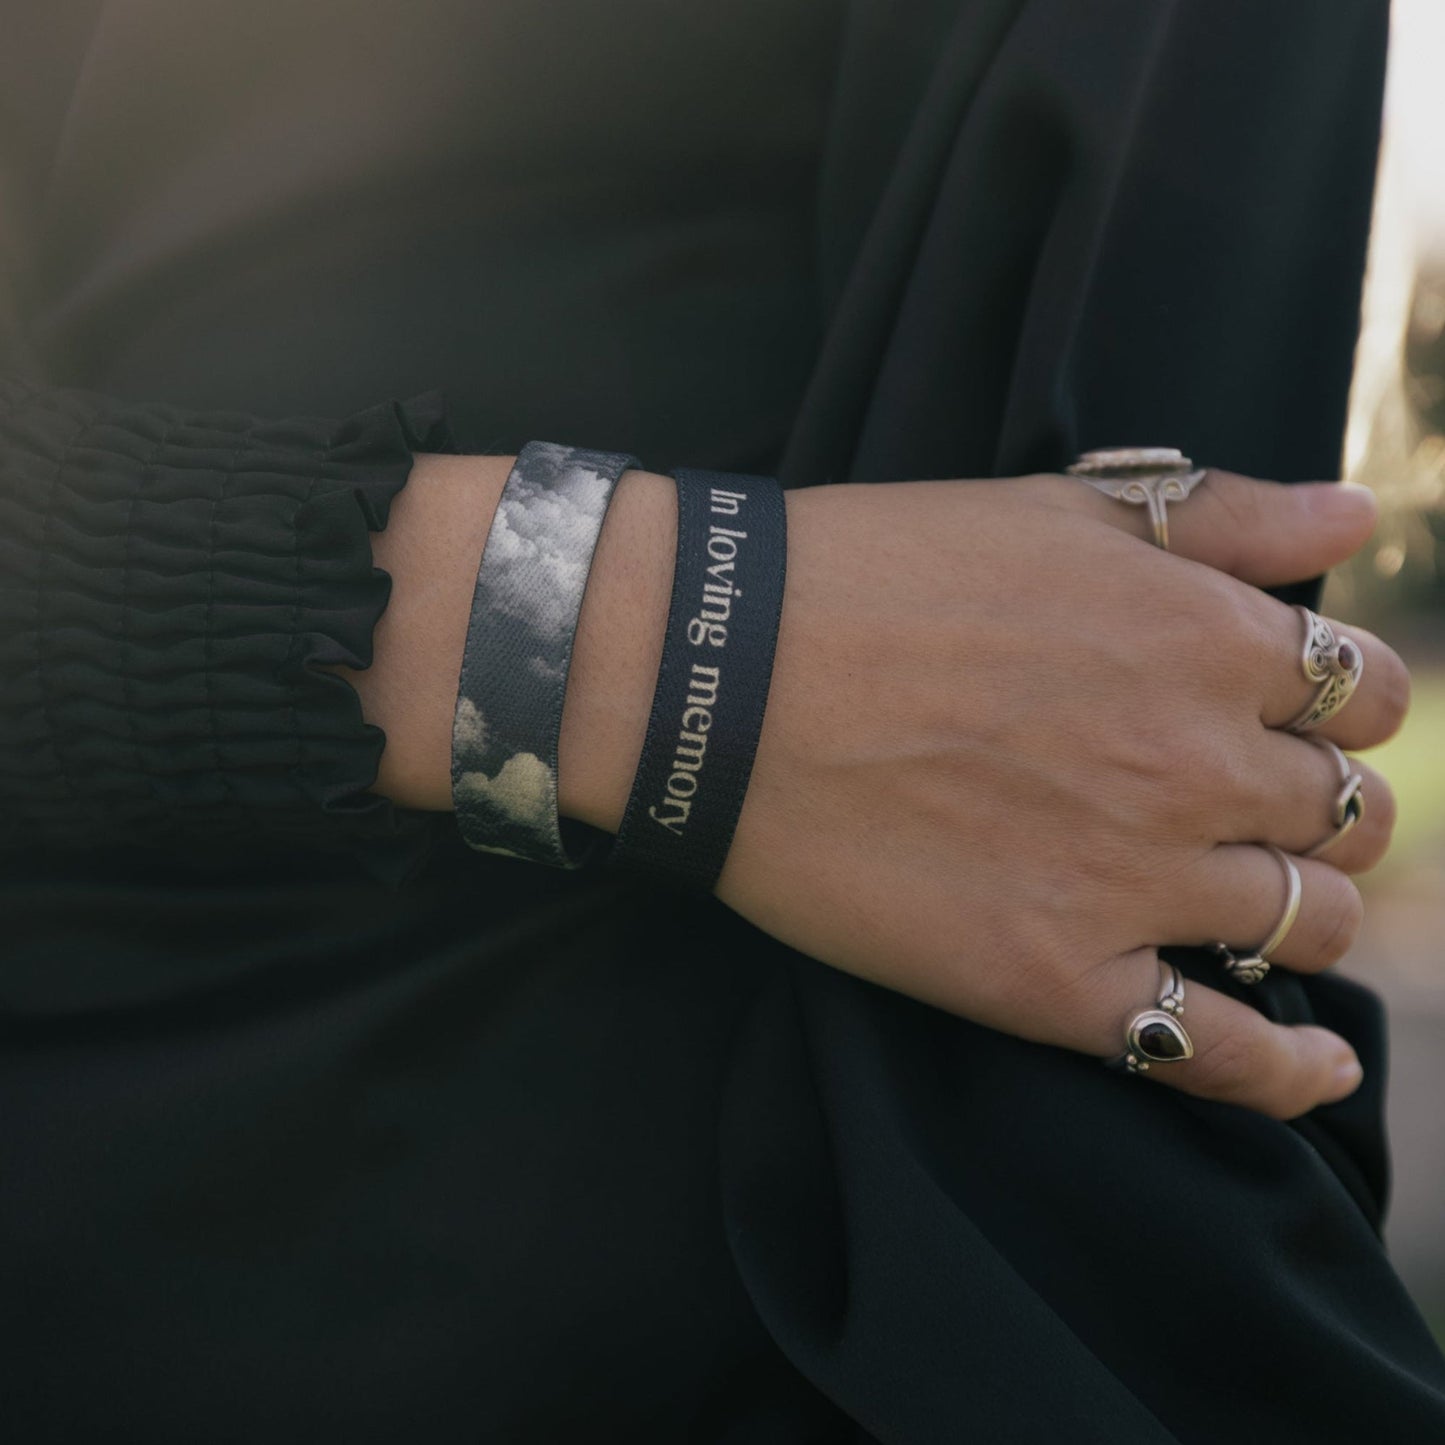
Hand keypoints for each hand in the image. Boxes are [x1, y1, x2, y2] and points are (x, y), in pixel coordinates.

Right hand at [710, 471, 1405, 1119]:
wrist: (720, 683)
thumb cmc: (870, 577)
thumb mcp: (1050, 508)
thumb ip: (1218, 514)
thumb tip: (1356, 514)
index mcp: (1205, 640)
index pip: (1366, 691)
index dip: (1341, 703)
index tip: (1292, 713)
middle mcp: (1195, 766)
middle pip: (1351, 812)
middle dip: (1324, 805)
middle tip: (1260, 807)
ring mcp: (1133, 882)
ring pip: (1310, 923)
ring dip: (1304, 909)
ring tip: (1252, 903)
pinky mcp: (1056, 980)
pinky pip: (1225, 1055)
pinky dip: (1290, 1072)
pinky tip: (1316, 1071)